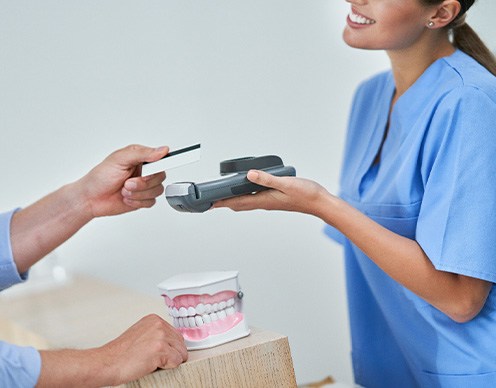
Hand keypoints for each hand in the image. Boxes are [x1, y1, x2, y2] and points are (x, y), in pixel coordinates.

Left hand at [77, 145, 168, 216]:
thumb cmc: (100, 177)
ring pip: (157, 191)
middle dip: (143, 183)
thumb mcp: (119, 159)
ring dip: (139, 193)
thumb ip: (142, 153)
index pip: (161, 158)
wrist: (91, 198)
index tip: (162, 166)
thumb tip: (162, 150)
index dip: (163, 164)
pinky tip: (127, 198)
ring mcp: (144, 186)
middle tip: (128, 182)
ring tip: (124, 190)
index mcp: (140, 158)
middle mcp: (144, 171)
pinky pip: (151, 202)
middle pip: (160, 177)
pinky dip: (138, 202)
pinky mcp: (143, 199)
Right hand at [99, 314, 187, 384]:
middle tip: (154, 359)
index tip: (160, 353)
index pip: (176, 334)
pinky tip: (153, 365)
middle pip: (180, 343)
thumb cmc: (120, 353)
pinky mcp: (160, 349)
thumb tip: (171, 343)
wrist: (108, 363)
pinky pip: (176, 362)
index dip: (170, 347)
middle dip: (172, 354)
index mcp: (154, 319)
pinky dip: (168, 368)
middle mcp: (158, 324)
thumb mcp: (141, 334)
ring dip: (169, 362)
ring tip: (151, 361)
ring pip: (180, 353)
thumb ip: (156, 334)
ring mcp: (160, 336)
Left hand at [213, 169, 329, 215]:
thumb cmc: (306, 195)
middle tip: (211, 201)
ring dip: (234, 199)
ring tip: (223, 195)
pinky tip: (247, 188)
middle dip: (224, 202)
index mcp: (264, 200)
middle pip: (239, 204)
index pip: (238, 203)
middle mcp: (265, 202)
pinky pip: (255, 198)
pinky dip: (246, 195)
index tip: (209, 204)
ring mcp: (270, 201)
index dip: (222, 203)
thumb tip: (249, 175)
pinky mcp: (275, 198)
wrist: (320, 202)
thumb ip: (267, 179)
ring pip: (246, 201)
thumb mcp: (285, 183)